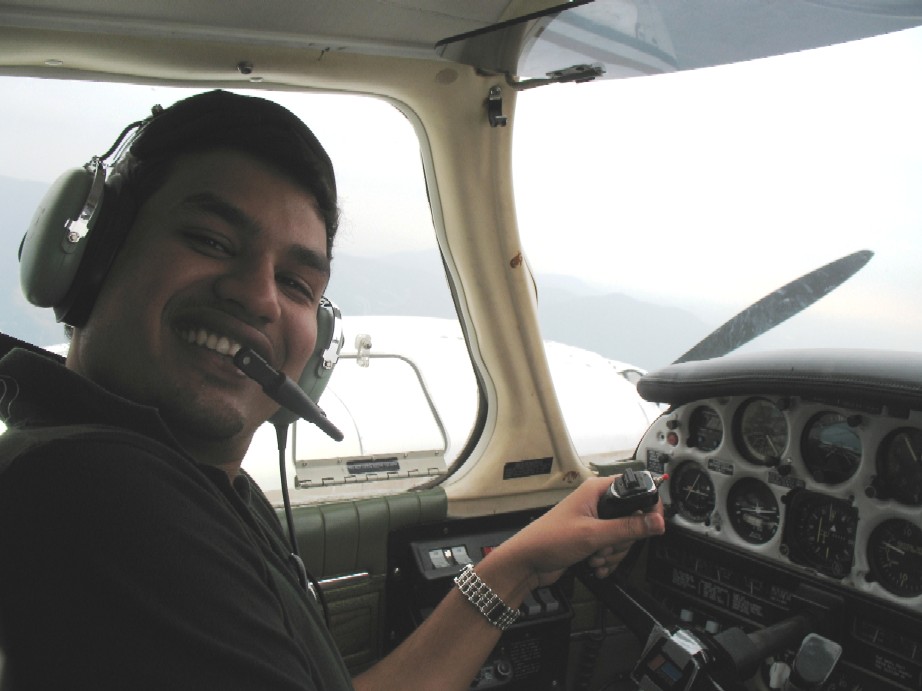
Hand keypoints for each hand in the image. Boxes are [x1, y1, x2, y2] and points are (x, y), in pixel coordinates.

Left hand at [488, 475, 665, 589]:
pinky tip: (594, 565)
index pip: (635, 489)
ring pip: (623, 537)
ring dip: (612, 553)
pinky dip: (607, 560)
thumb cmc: (549, 540)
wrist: (527, 563)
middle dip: (622, 539)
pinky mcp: (592, 538)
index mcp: (597, 490)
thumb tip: (656, 522)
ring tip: (595, 556)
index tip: (653, 525)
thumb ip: (628, 528)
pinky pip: (612, 549)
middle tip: (606, 545)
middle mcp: (597, 502)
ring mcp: (595, 521)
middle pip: (632, 518)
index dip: (648, 506)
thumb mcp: (593, 534)